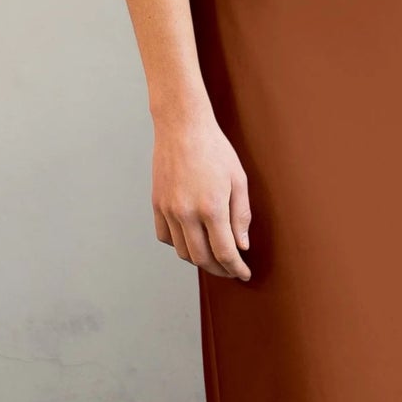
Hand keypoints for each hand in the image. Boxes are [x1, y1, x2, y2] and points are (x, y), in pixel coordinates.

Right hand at [152, 111, 251, 279]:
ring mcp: (168, 210)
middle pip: (202, 258)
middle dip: (219, 269)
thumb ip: (241, 216)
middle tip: (231, 270)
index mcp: (211, 207)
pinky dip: (179, 245)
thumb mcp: (238, 180)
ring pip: (182, 251)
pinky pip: (166, 237)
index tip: (244, 274)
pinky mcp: (157, 204)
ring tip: (213, 257)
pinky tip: (192, 240)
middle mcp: (186, 213)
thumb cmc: (215, 150)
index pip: (224, 252)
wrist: (182, 127)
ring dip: (199, 260)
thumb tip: (242, 245)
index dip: (236, 268)